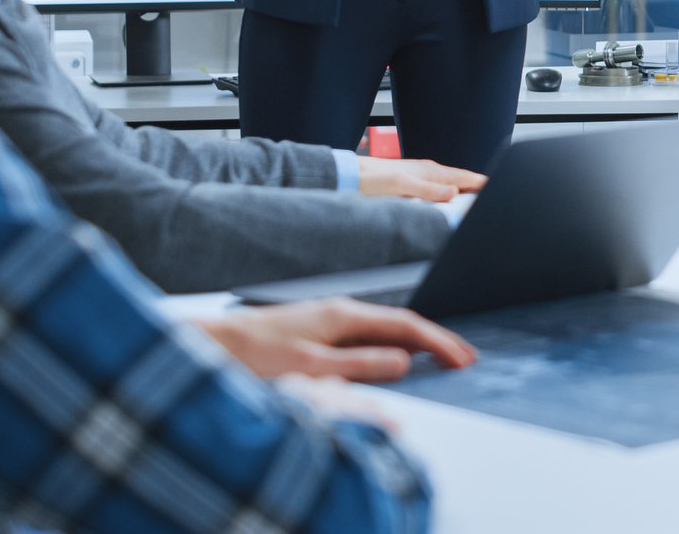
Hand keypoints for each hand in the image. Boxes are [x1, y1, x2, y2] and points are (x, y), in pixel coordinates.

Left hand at [193, 298, 475, 383]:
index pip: (406, 326)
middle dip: (437, 340)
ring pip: (386, 328)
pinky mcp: (319, 330)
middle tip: (465, 358)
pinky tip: (397, 355)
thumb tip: (403, 362)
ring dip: (417, 342)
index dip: (439, 342)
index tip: (463, 359)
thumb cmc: (254, 355)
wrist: (213, 344)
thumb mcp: (310, 366)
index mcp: (344, 315)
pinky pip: (370, 335)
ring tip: (442, 357)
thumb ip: (359, 364)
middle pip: (402, 323)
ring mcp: (330, 319)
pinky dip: (394, 344)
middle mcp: (341, 312)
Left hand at [358, 156, 486, 202]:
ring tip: (474, 204)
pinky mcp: (414, 184)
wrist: (354, 177)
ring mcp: (422, 177)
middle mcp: (430, 172)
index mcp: (432, 171)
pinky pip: (439, 190)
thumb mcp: (404, 186)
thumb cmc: (375, 179)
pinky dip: (448, 197)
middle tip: (490, 199)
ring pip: (450, 186)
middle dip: (476, 189)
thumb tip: (454, 194)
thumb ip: (430, 190)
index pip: (465, 177)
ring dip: (463, 193)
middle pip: (461, 181)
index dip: (482, 183)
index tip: (498, 187)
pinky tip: (447, 204)